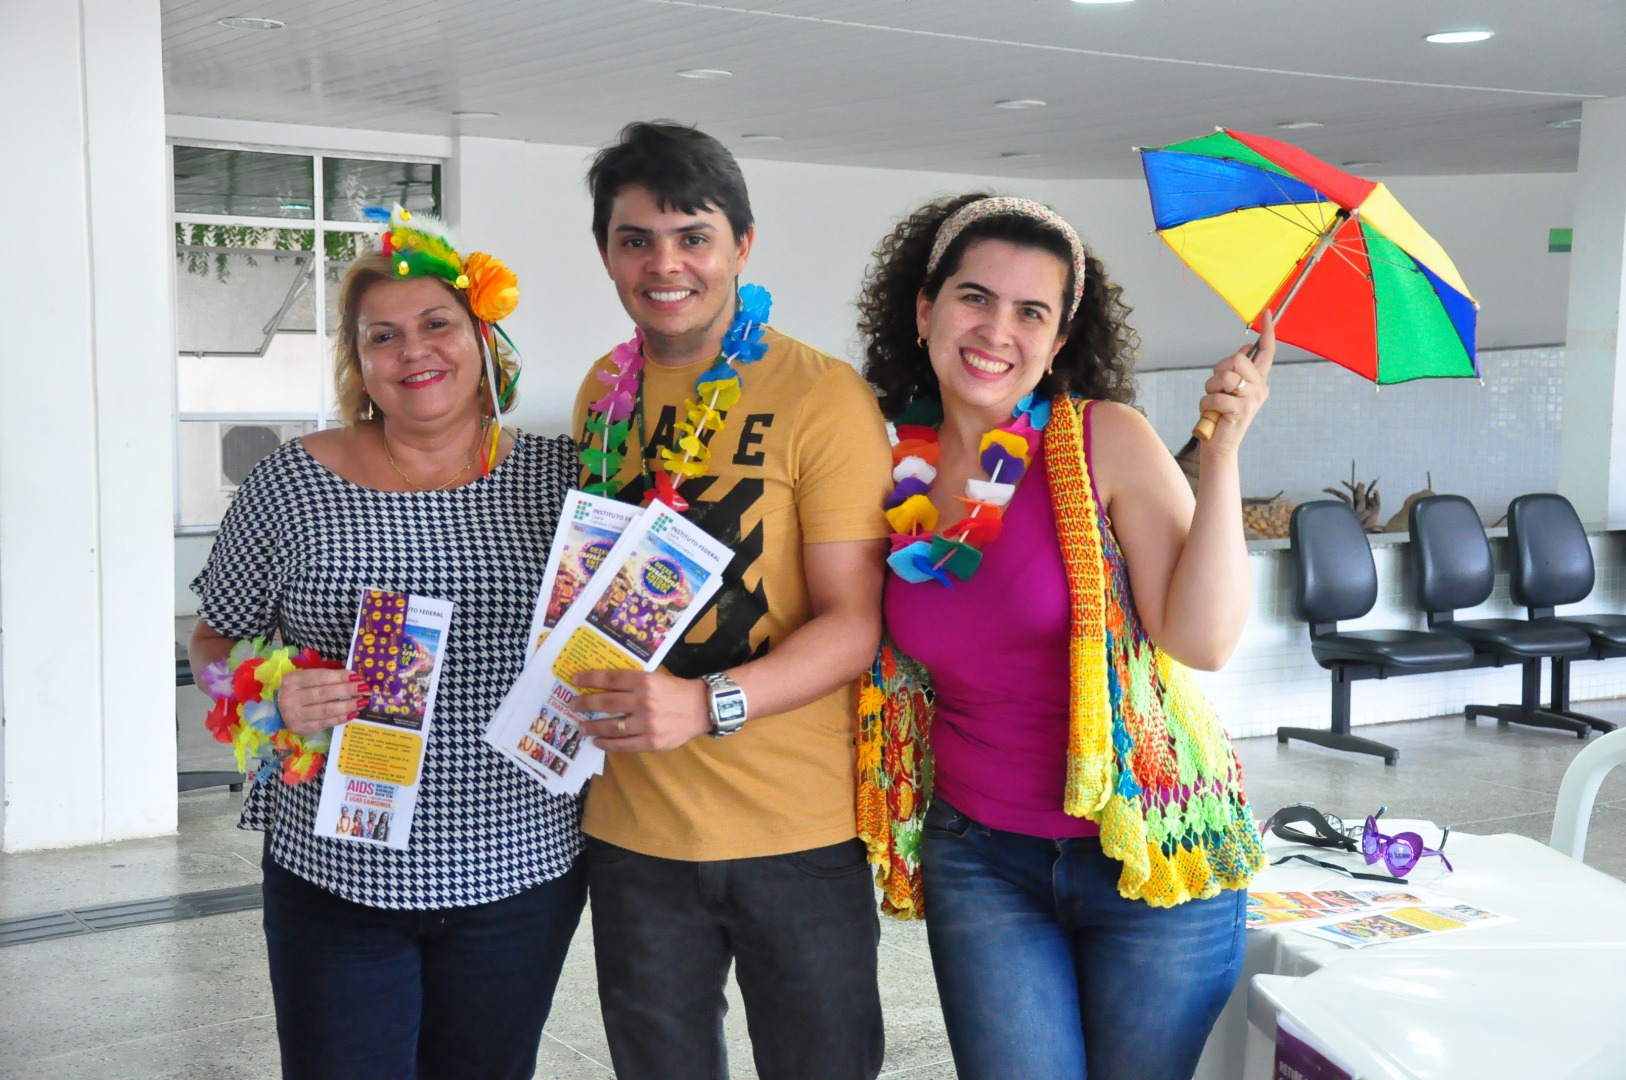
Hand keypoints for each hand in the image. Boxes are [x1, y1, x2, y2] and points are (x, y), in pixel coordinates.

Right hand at [278, 668, 369, 735]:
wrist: (277, 709)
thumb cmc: (298, 690)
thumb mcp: (306, 679)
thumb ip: (325, 677)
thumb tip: (353, 678)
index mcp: (292, 680)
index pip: (320, 677)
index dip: (340, 676)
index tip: (357, 676)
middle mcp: (291, 697)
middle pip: (324, 693)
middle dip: (347, 690)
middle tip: (364, 688)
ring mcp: (294, 715)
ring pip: (326, 710)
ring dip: (347, 705)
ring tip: (362, 702)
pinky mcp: (300, 728)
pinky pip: (324, 723)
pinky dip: (340, 718)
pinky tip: (352, 714)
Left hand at [573, 669, 710, 752]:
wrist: (702, 708)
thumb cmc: (676, 691)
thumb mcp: (655, 678)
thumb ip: (632, 683)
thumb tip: (603, 687)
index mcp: (644, 681)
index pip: (610, 679)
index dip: (590, 679)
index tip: (575, 680)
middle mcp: (643, 701)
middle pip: (606, 703)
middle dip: (585, 704)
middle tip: (572, 705)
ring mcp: (647, 724)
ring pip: (611, 726)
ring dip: (592, 727)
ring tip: (581, 727)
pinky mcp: (651, 742)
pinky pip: (623, 745)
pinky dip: (607, 744)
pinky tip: (598, 741)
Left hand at [1199, 309, 1274, 451]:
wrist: (1220, 446)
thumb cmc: (1220, 416)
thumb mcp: (1229, 390)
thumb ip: (1238, 371)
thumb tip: (1245, 348)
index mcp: (1259, 380)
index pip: (1267, 351)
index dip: (1268, 331)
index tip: (1268, 312)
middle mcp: (1261, 387)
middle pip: (1236, 359)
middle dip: (1218, 371)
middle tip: (1216, 389)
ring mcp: (1253, 399)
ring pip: (1224, 376)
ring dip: (1210, 389)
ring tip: (1213, 403)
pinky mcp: (1241, 410)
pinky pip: (1215, 396)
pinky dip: (1205, 404)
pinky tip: (1211, 415)